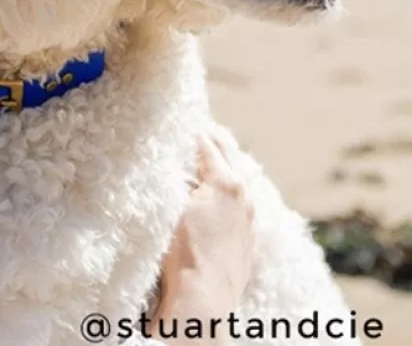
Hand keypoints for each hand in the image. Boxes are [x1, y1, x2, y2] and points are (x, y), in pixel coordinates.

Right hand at [151, 128, 255, 343]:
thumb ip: (175, 178)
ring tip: (209, 156)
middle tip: (199, 128)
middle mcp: (243, 196)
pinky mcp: (248, 239)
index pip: (207, 144)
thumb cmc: (182, 252)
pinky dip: (229, 189)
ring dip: (223, 163)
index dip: (191, 131)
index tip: (181, 121)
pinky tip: (218, 193)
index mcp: (226, 182)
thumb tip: (173, 162)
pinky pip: (241, 203)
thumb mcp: (171, 206)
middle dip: (213, 140)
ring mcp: (249, 219)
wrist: (204, 299)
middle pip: (229, 154)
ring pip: (238, 178)